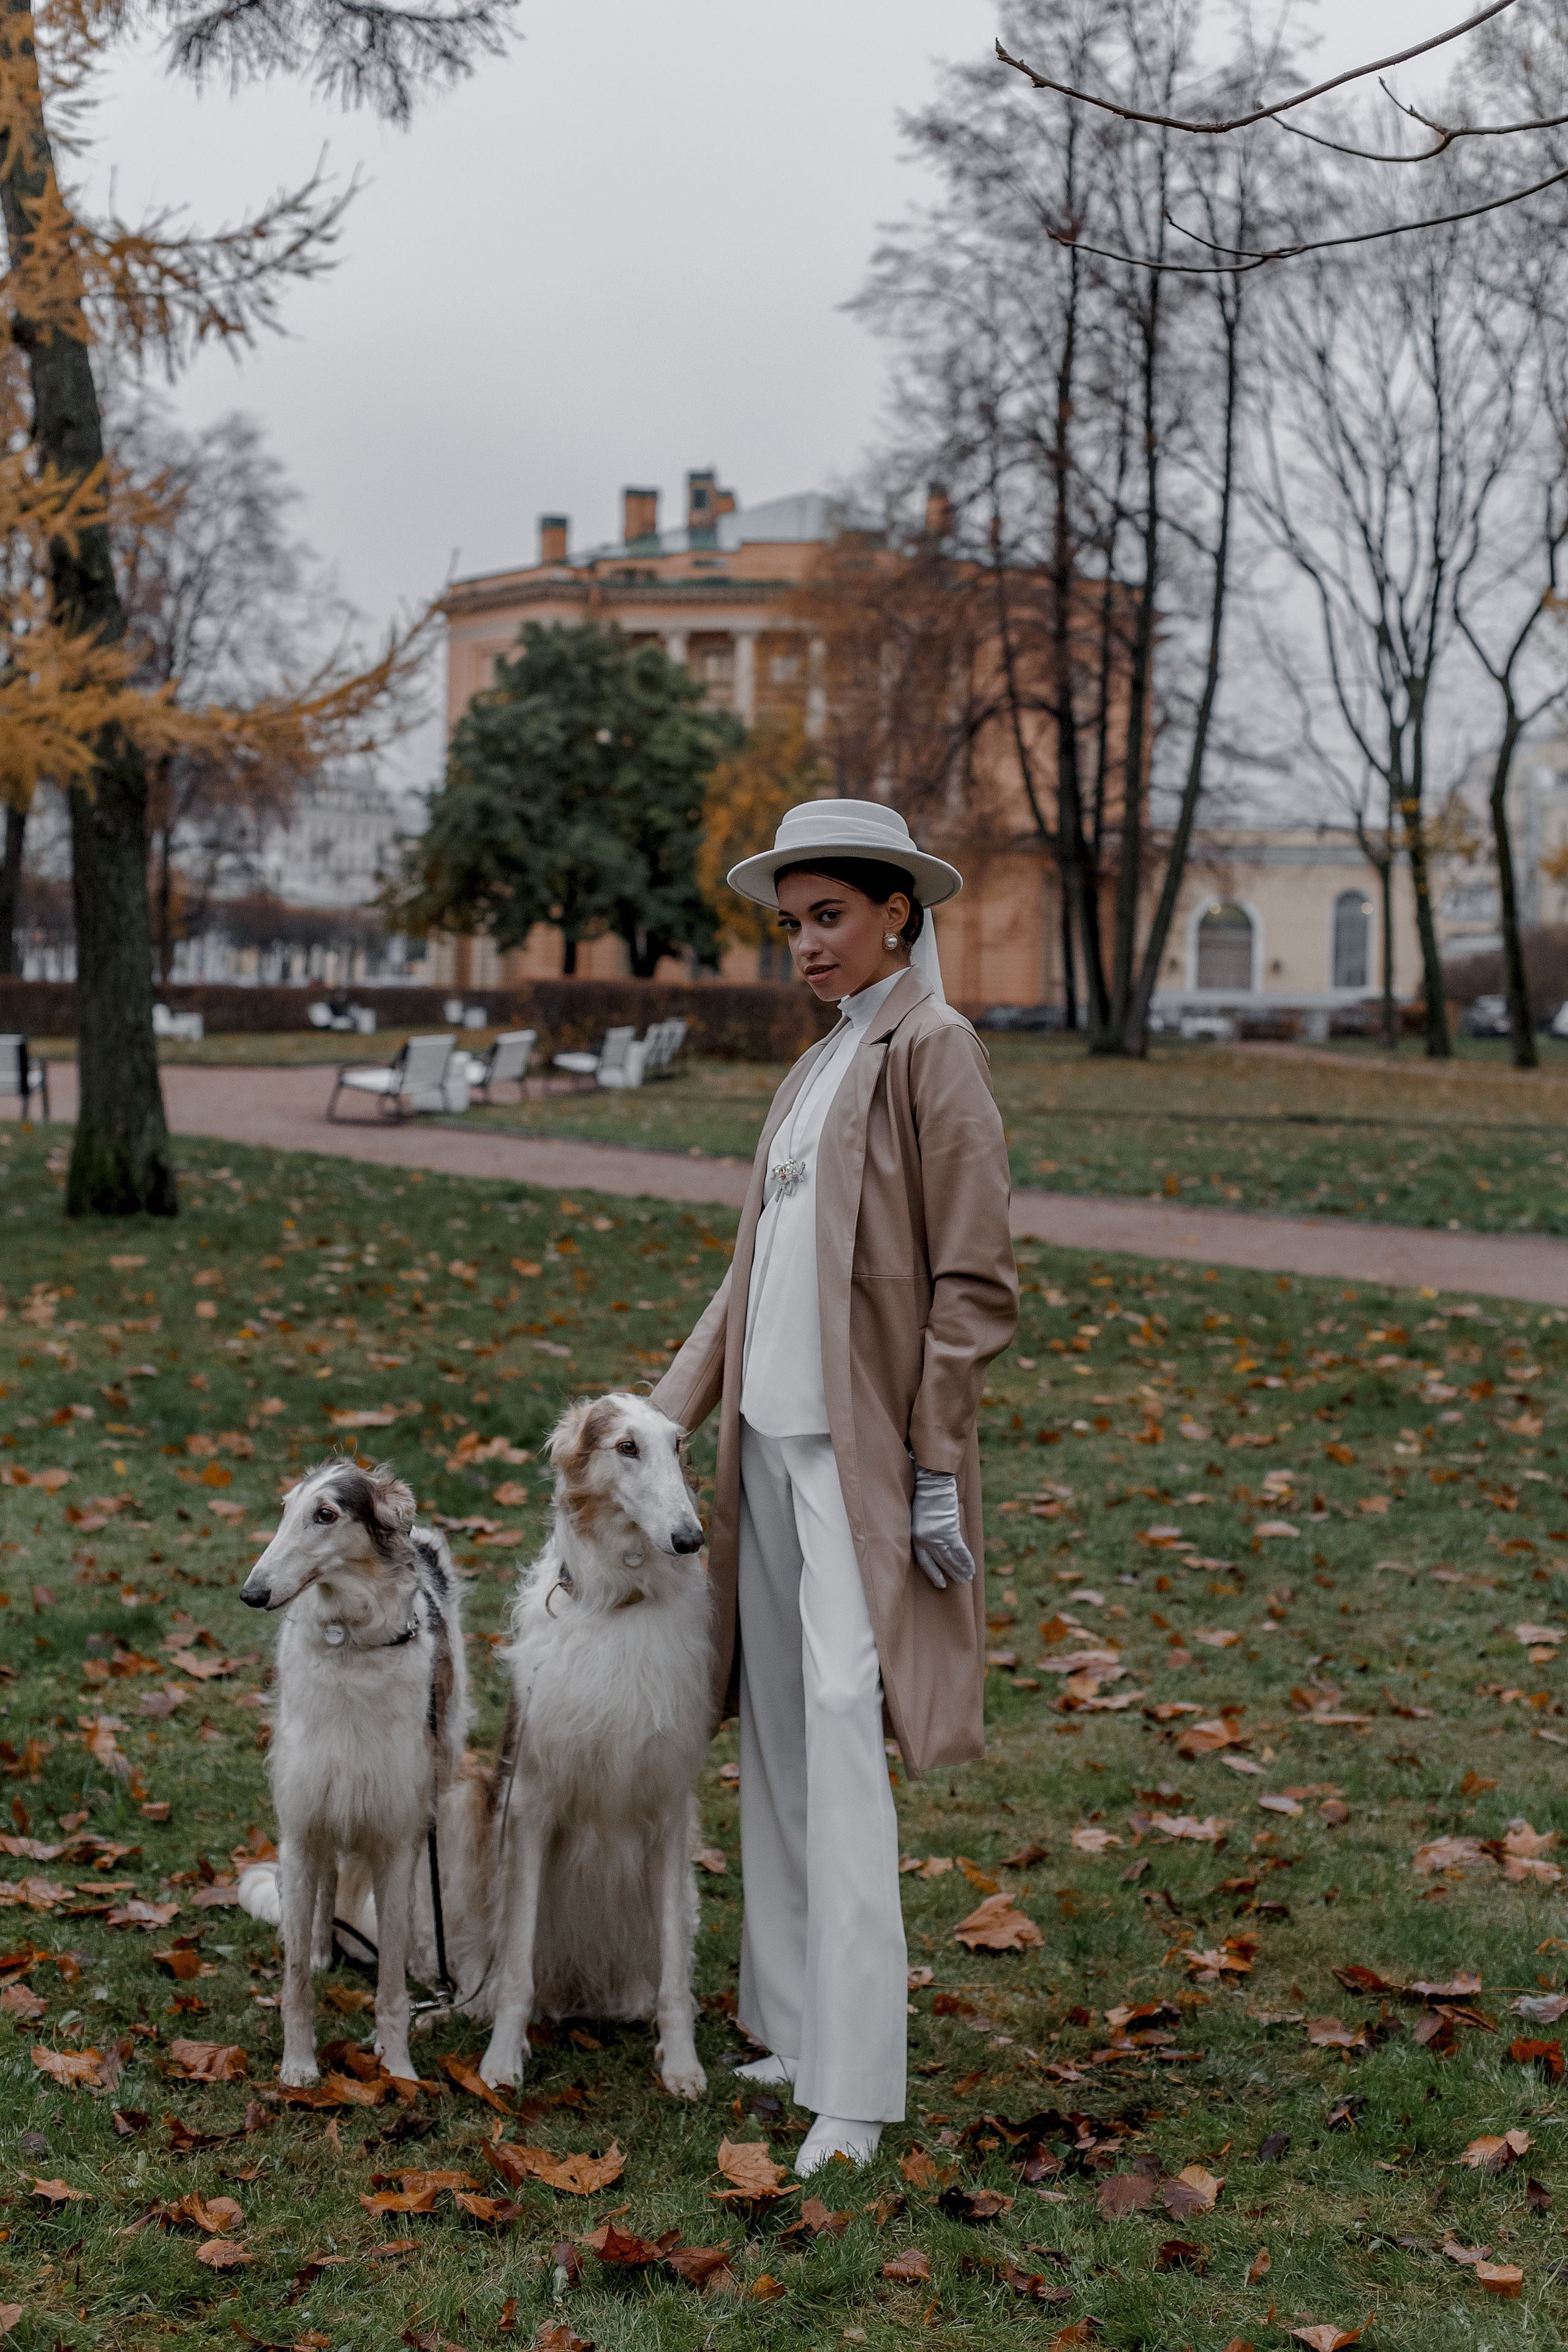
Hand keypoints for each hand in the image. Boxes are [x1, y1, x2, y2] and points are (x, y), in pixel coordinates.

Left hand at [910, 1466, 975, 1590]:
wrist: (932, 1484)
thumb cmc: (924, 1497)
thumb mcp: (918, 1517)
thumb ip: (925, 1532)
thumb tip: (936, 1545)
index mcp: (917, 1538)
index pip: (926, 1563)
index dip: (934, 1575)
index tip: (941, 1585)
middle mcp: (927, 1541)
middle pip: (941, 1562)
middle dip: (952, 1573)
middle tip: (960, 1582)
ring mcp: (939, 1537)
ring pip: (952, 1559)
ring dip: (961, 1569)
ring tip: (967, 1579)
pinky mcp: (951, 1532)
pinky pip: (961, 1551)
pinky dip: (967, 1560)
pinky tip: (972, 1569)